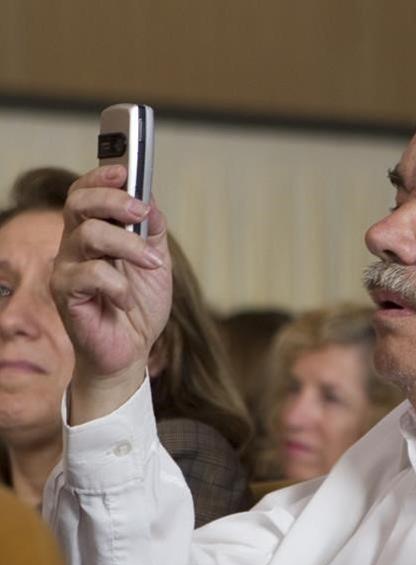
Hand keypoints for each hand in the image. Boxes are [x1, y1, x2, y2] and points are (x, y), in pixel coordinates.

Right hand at [51, 165, 170, 423]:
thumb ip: (153, 230)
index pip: (86, 192)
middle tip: (141, 212)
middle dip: (113, 199)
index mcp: (96, 232)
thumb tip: (150, 200)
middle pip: (79, 202)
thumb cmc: (140, 306)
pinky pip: (90, 274)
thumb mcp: (158, 263)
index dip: (101, 176)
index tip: (125, 169)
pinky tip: (127, 302)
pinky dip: (119, 287)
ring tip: (151, 266)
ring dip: (129, 247)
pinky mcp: (64, 293)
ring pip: (90, 234)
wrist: (133, 350)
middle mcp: (75, 244)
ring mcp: (67, 267)